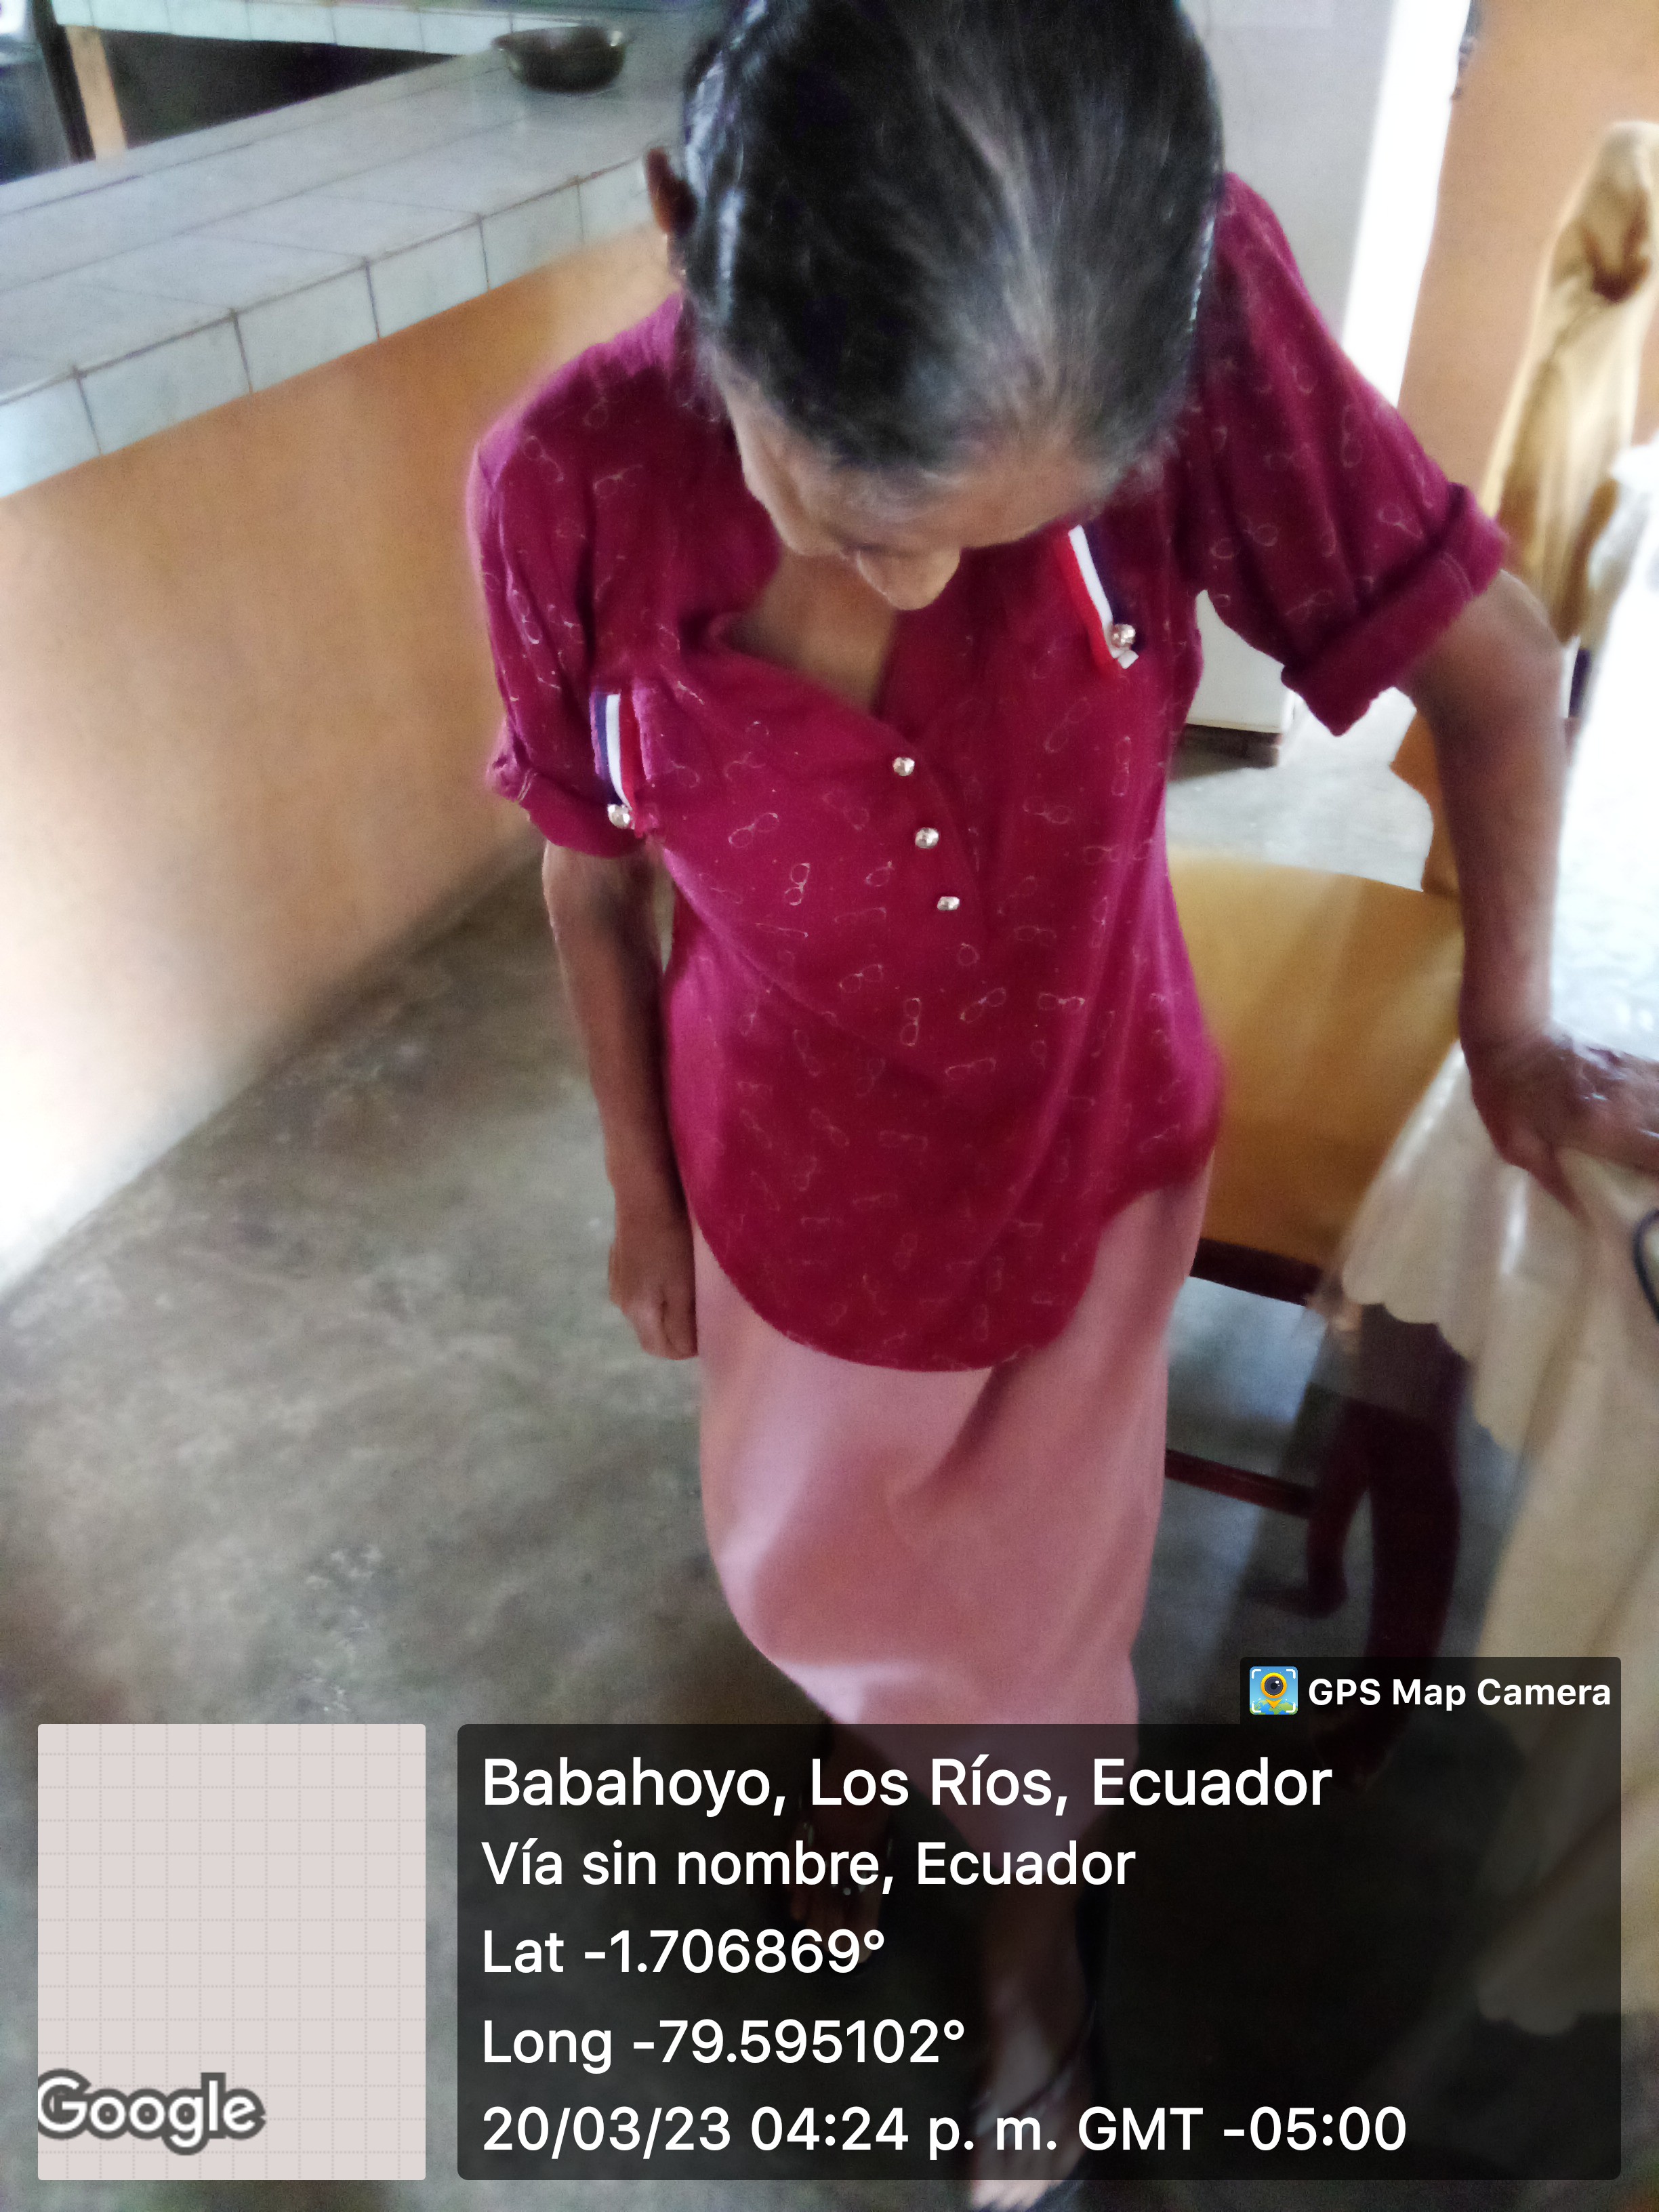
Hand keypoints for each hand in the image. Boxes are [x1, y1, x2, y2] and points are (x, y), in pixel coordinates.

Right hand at [609, 1190, 696, 1358]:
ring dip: (670, 1308)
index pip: (660, 1350)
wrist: (645, 1192)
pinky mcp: (620, 1260)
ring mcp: (617, 1279)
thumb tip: (687, 1350)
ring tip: (693, 1287)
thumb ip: (683, 1323)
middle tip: (706, 1309)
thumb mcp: (683, 1287)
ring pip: (649, 1310)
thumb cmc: (671, 1240)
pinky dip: (660, 1288)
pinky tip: (673, 1267)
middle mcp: (620, 1301)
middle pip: (653, 1331)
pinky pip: (643, 1288)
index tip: (710, 1329)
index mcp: (636, 1311)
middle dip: (679, 1329)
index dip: (687, 1347)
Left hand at [1464, 1028, 1658, 1207]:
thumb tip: (1585, 1214)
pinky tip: (1658, 1114)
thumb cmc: (1505, 1097)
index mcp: (1598, 1126)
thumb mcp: (1516, 1147)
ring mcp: (1629, 1078)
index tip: (1656, 1190)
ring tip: (1652, 1149)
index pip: (1655, 1154)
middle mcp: (1623, 1101)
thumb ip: (1554, 1179)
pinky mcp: (1627, 1061)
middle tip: (1652, 1172)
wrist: (1508, 1037)